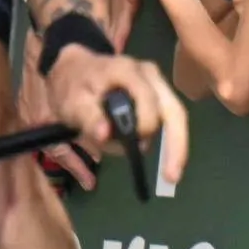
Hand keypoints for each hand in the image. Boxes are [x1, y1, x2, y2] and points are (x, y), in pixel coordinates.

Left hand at [42, 43, 191, 194]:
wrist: (74, 70)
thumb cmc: (72, 87)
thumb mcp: (72, 104)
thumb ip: (88, 118)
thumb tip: (105, 135)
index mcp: (126, 71)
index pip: (148, 101)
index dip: (146, 126)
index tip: (136, 149)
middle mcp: (148, 73)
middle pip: (174, 110)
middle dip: (176, 145)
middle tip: (171, 177)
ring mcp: (156, 81)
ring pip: (174, 116)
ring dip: (167, 144)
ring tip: (150, 162)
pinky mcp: (159, 92)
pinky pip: (170, 117)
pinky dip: (168, 140)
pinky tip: (165, 159)